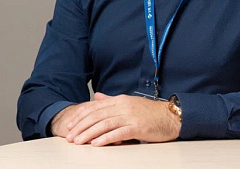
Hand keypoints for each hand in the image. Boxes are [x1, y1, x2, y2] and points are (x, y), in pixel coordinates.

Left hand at [58, 93, 181, 145]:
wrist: (171, 116)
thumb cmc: (150, 112)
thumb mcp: (129, 103)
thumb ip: (111, 100)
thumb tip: (97, 96)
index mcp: (120, 100)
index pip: (95, 106)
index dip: (81, 115)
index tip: (69, 124)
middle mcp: (123, 106)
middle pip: (97, 115)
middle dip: (81, 126)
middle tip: (69, 137)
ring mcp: (131, 116)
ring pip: (105, 124)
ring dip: (89, 133)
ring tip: (78, 142)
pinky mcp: (138, 127)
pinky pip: (119, 132)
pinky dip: (106, 138)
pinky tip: (96, 144)